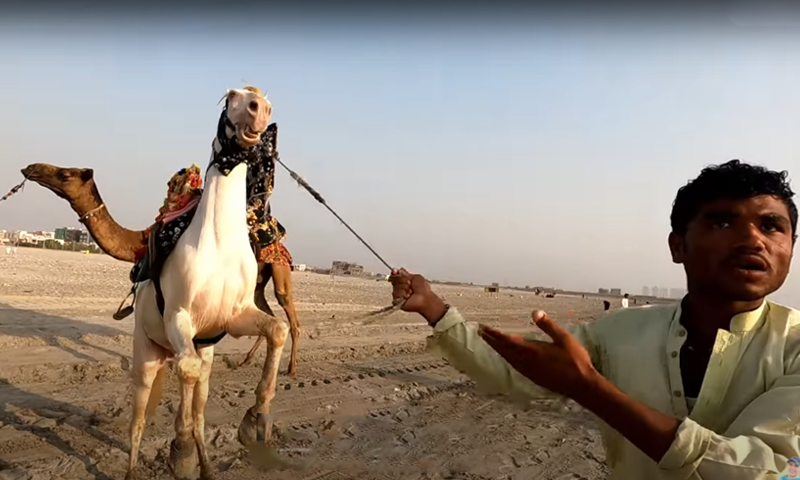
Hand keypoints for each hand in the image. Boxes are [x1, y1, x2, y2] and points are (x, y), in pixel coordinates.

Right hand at [389, 268, 448, 324]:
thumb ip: (407, 273)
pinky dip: (403, 294)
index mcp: (406, 282)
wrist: (424, 299)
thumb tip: (400, 270)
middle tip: (410, 284)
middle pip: (394, 280)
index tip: (395, 271)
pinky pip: (395, 294)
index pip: (395, 276)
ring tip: (410, 291)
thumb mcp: (416, 277)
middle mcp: (401, 288)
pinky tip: (408, 296)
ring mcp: (399, 295)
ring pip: (395, 287)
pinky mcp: (397, 301)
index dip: (395, 273)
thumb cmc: (423, 289)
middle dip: (402, 280)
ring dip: (404, 288)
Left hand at [478, 310, 599, 400]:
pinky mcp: (533, 377)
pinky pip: (514, 365)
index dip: (494, 334)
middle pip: (503, 350)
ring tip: (491, 341)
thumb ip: (548, 325)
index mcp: (532, 351)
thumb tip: (535, 312)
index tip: (483, 327)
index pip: (507, 340)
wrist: (582, 385)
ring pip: (508, 358)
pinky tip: (508, 355)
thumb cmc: (575, 361)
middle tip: (481, 332)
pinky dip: (507, 357)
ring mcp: (529, 371)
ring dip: (498, 349)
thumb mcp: (563, 338)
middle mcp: (526, 362)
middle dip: (491, 340)